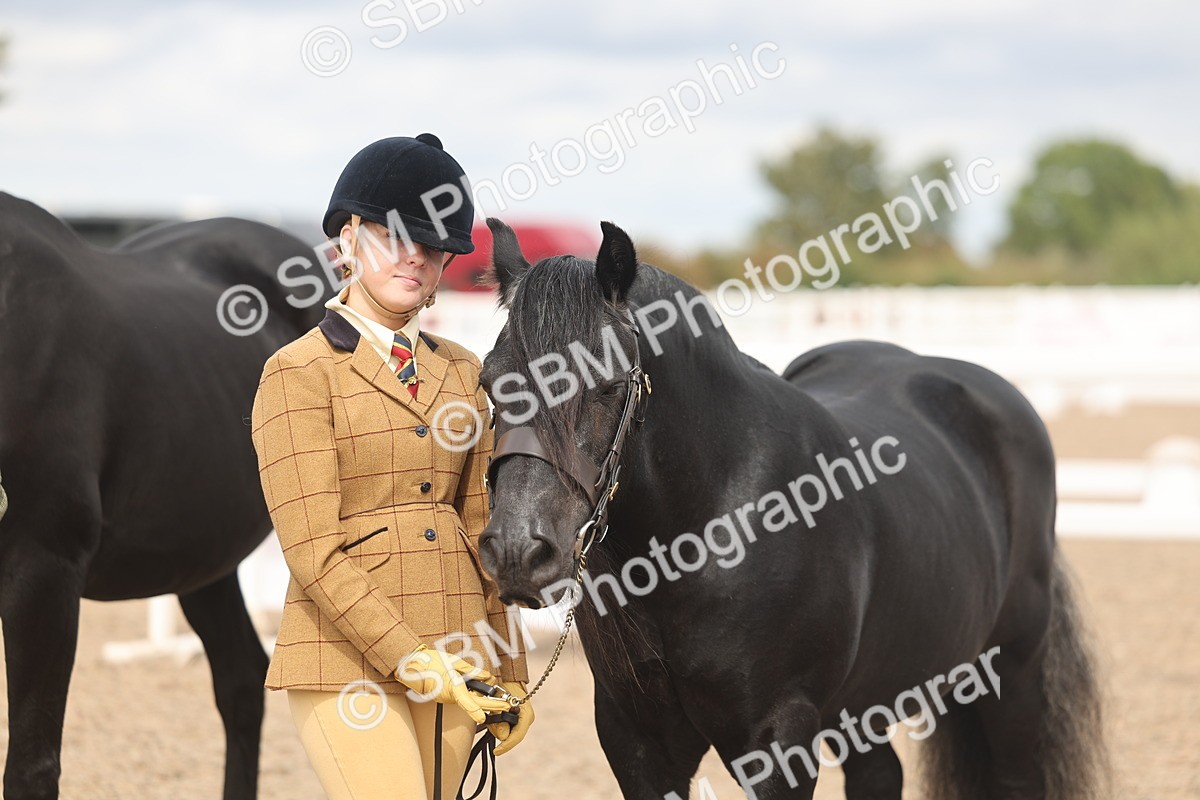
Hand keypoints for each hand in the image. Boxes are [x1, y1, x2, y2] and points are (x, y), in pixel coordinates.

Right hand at [394, 645, 510, 724]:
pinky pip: (460, 699)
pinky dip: (472, 697)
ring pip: (467, 701)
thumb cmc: (431, 662)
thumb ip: (472, 671)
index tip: (483, 718)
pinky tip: (481, 693)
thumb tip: (486, 676)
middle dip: (490, 705)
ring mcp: (446, 699)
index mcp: (450, 687)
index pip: (465, 700)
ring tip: (498, 699)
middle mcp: (448, 697)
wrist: (411, 665)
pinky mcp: (444, 697)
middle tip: (505, 706)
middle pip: (472, 703)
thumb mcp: (454, 662)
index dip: (475, 710)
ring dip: (482, 700)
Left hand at [485, 680, 534, 754]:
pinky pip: (506, 729)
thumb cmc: (506, 688)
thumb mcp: (500, 703)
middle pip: (511, 736)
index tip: (496, 752)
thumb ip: (500, 720)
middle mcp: (526, 720)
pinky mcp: (517, 721)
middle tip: (491, 719)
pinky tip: (495, 717)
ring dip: (496, 727)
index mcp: (526, 716)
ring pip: (507, 733)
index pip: (517, 737)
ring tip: (492, 714)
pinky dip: (498, 725)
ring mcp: (523, 721)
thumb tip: (502, 738)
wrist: (509, 679)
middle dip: (498, 731)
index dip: (506, 746)